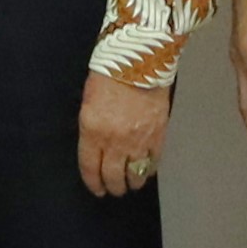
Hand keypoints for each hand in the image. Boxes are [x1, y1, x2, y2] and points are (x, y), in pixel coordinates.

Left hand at [75, 70, 169, 201]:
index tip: (97, 189)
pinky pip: (153, 163)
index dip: (94, 183)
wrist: (139, 58)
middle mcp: (114, 141)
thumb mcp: (89, 102)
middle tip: (114, 189)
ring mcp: (138, 140)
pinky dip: (149, 170)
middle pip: (113, 177)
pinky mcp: (158, 136)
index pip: (90, 168)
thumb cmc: (109, 73)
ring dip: (132, 182)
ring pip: (135, 175)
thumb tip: (96, 148)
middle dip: (113, 187)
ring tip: (131, 183)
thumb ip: (91, 129)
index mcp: (92, 131)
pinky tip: (146, 170)